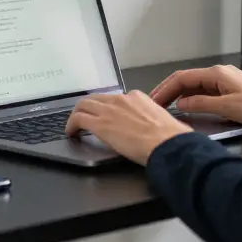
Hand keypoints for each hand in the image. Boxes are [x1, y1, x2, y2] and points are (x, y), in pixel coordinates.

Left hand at [64, 91, 191, 164]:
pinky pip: (78, 119)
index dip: (108, 108)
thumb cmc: (170, 137)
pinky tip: (71, 133)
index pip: (116, 99)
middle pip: (96, 98)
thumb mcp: (162, 120)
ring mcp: (108, 110)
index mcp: (137, 97)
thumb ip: (152, 120)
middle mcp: (120, 99)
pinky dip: (71, 125)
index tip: (107, 117)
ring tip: (74, 125)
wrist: (166, 144)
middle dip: (88, 108)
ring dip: (77, 115)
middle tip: (84, 118)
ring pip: (83, 105)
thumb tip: (156, 129)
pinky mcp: (99, 124)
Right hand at [149, 64, 241, 125]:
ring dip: (180, 95)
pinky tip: (189, 107)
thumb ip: (201, 104)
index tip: (153, 100)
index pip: (181, 78)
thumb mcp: (227, 107)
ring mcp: (224, 80)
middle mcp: (218, 73)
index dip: (165, 89)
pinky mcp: (230, 89)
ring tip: (167, 107)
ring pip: (195, 85)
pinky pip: (205, 91)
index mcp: (215, 73)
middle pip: (186, 80)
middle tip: (155, 103)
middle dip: (168, 91)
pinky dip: (193, 98)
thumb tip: (182, 103)